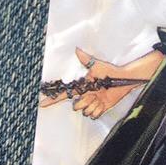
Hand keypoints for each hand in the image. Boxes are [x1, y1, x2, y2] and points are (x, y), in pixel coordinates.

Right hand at [39, 47, 162, 118]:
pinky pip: (94, 116)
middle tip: (94, 94)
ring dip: (94, 105)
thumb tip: (77, 49)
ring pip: (86, 112)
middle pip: (76, 106)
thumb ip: (85, 59)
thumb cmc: (110, 72)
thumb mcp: (97, 65)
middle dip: (84, 102)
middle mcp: (86, 96)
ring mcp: (92, 103)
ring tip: (101, 97)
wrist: (124, 80)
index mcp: (82, 87)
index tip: (41, 103)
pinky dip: (99, 110)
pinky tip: (104, 103)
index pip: (65, 94)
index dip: (53, 100)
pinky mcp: (100, 109)